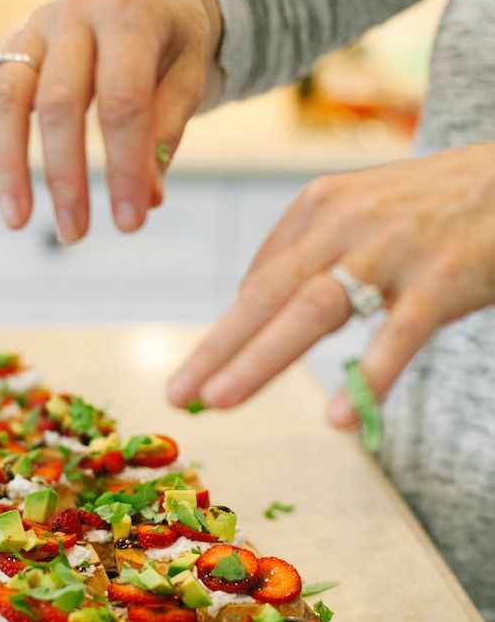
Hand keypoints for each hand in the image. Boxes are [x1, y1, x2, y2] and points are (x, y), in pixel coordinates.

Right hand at [0, 0, 222, 240]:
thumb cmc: (175, 42)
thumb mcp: (189, 77)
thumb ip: (166, 132)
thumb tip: (146, 199)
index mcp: (128, 15)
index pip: (122, 102)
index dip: (125, 167)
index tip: (130, 223)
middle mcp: (73, 15)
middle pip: (58, 103)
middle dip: (65, 177)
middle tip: (75, 234)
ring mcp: (33, 30)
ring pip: (5, 101)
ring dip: (7, 168)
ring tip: (16, 222)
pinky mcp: (9, 51)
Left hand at [167, 143, 494, 428]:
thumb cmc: (431, 203)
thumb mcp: (359, 209)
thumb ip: (307, 249)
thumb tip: (252, 296)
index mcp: (317, 207)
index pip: (259, 279)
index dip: (225, 332)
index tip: (198, 373)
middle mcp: (344, 223)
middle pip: (267, 294)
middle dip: (217, 347)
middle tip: (178, 393)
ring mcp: (391, 250)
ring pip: (313, 309)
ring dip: (261, 358)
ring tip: (221, 400)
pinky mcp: (442, 278)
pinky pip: (398, 334)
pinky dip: (369, 377)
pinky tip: (340, 418)